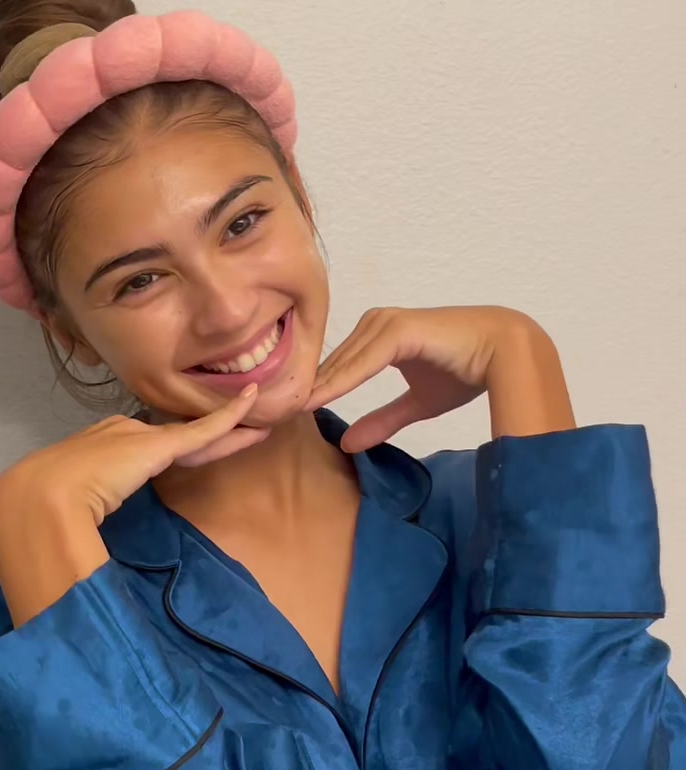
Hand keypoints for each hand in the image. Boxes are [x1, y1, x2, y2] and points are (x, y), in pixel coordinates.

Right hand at [0, 385, 265, 530]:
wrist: (39, 497)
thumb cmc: (44, 511)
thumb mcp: (65, 509)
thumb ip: (83, 514)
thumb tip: (84, 539)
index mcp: (93, 449)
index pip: (141, 449)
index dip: (169, 449)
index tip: (183, 450)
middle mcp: (116, 433)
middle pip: (173, 438)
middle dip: (206, 434)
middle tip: (240, 424)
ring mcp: (136, 436)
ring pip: (193, 434)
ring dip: (227, 427)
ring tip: (257, 415)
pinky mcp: (156, 446)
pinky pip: (202, 431)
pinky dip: (227, 419)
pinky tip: (249, 405)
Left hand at [304, 305, 552, 451]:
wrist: (503, 353)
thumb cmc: (464, 371)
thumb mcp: (416, 404)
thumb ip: (382, 420)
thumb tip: (348, 445)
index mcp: (377, 336)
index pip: (334, 368)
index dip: (310, 393)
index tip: (281, 417)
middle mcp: (376, 324)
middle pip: (329, 364)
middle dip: (302, 391)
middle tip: (266, 417)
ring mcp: (384, 324)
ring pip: (340, 363)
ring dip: (313, 389)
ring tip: (281, 413)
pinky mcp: (397, 329)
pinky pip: (360, 361)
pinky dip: (338, 382)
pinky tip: (315, 399)